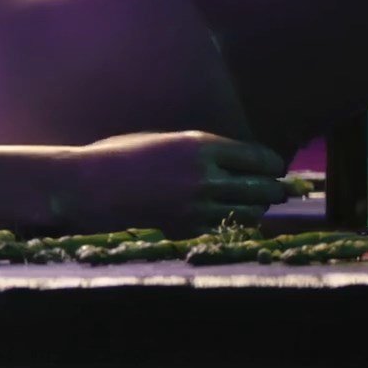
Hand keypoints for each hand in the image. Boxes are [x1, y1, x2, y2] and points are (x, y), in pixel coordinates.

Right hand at [58, 131, 288, 234]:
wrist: (89, 185)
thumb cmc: (120, 154)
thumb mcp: (165, 139)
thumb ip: (201, 150)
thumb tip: (233, 160)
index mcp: (200, 145)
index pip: (257, 157)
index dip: (273, 164)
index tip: (277, 167)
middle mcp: (204, 176)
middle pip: (261, 187)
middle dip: (274, 189)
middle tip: (278, 189)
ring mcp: (196, 206)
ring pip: (248, 212)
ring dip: (256, 208)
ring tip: (256, 204)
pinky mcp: (186, 228)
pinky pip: (223, 227)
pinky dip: (231, 222)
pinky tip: (228, 217)